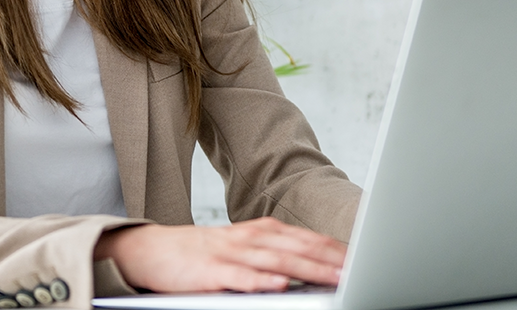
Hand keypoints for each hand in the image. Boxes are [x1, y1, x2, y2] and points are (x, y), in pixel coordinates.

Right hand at [93, 217, 346, 292]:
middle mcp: (249, 237)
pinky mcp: (209, 271)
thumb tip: (316, 266)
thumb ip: (275, 255)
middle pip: (298, 247)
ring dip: (307, 269)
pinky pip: (239, 276)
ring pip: (275, 261)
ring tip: (334, 278)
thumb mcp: (242, 249)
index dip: (335, 249)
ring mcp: (229, 253)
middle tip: (360, 268)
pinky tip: (279, 285)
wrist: (151, 250)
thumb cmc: (202, 255)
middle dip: (331, 259)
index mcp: (261, 231)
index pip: (306, 239)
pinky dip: (261, 280)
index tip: (364, 259)